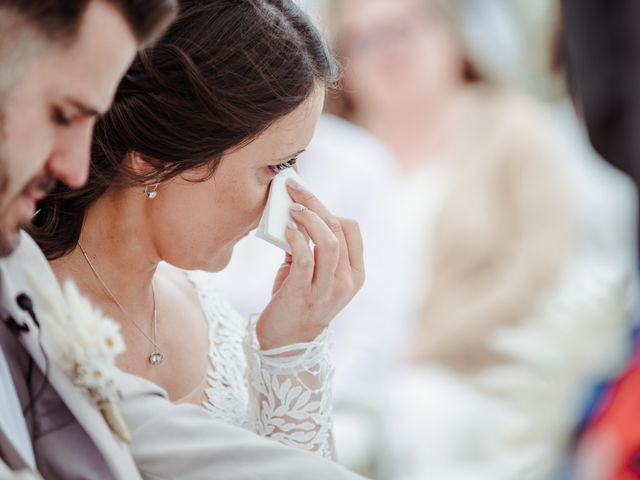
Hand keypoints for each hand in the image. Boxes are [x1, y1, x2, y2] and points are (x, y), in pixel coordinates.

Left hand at [256, 179, 364, 349]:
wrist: (286, 344)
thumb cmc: (297, 302)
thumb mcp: (313, 274)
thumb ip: (310, 246)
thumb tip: (295, 212)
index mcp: (354, 274)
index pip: (352, 229)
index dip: (330, 208)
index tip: (308, 196)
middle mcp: (345, 281)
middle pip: (338, 230)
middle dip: (315, 204)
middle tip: (294, 189)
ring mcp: (327, 290)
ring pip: (327, 242)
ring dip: (308, 219)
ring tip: (291, 208)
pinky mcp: (303, 295)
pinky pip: (305, 259)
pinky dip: (296, 240)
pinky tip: (286, 230)